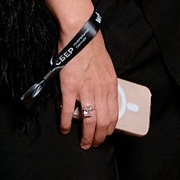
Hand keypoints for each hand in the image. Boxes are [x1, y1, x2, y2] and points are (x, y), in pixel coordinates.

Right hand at [59, 28, 119, 148]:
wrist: (81, 35)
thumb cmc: (93, 49)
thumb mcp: (107, 69)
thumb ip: (106, 85)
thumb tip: (103, 99)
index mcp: (111, 86)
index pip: (114, 115)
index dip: (109, 129)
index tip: (105, 136)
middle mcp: (100, 91)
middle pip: (102, 122)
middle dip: (98, 137)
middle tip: (92, 144)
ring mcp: (85, 90)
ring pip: (88, 121)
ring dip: (86, 135)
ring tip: (82, 143)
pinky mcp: (69, 87)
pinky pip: (68, 111)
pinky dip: (66, 123)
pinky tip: (65, 130)